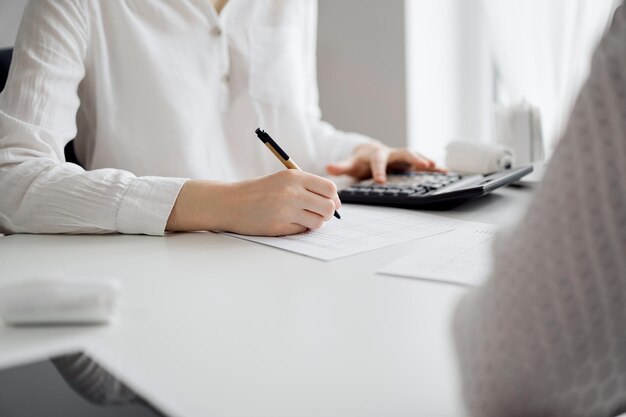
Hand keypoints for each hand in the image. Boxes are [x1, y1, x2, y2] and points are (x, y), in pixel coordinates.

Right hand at [166, 170, 340, 235]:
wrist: (231, 202)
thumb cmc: (259, 191)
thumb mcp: (283, 180)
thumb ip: (307, 187)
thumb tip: (334, 202)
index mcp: (295, 177)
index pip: (329, 188)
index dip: (333, 198)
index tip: (330, 203)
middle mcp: (292, 192)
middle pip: (328, 207)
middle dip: (327, 213)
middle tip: (318, 214)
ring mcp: (286, 210)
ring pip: (318, 222)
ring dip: (314, 223)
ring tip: (302, 219)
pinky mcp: (279, 226)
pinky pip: (302, 231)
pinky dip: (300, 229)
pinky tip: (288, 223)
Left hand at [326, 141, 442, 182]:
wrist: (369, 152)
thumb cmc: (360, 161)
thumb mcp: (350, 164)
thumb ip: (341, 167)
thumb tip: (327, 168)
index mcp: (377, 155)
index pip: (378, 162)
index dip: (380, 171)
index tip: (381, 181)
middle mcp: (392, 153)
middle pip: (403, 153)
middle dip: (413, 158)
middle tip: (423, 165)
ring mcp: (401, 157)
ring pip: (416, 156)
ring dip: (427, 160)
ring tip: (438, 167)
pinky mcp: (409, 161)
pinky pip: (422, 162)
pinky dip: (433, 166)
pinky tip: (445, 171)